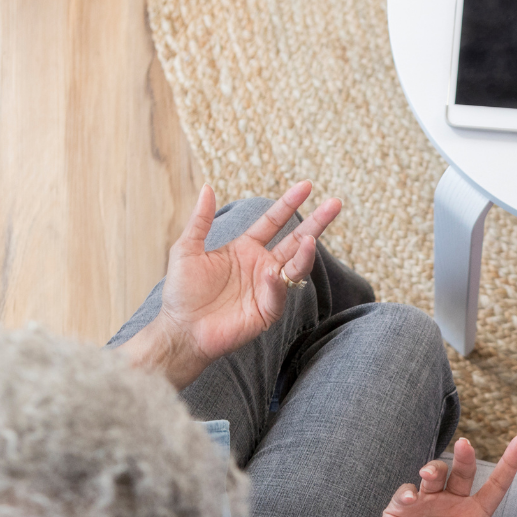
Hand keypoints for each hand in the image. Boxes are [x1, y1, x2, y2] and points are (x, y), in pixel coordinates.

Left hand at [122, 182, 342, 387]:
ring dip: (305, 254)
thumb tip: (208, 187)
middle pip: (296, 241)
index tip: (307, 186)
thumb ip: (200, 220)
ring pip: (295, 267)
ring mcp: (267, 288)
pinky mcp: (267, 312)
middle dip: (317, 223)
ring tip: (310, 240)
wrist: (180, 329)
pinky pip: (278, 294)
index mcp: (245, 249)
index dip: (289, 203)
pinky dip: (278, 284)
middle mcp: (261, 266)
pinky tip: (273, 274)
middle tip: (335, 204)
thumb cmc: (181, 292)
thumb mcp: (187, 249)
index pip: (274, 221)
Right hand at [366, 434, 516, 516]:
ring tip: (430, 476)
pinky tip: (411, 500)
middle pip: (464, 471)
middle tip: (465, 445)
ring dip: (434, 469)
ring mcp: (427, 504)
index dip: (509, 462)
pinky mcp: (402, 509)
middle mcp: (452, 505)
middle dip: (466, 456)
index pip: (496, 485)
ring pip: (435, 474)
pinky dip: (409, 491)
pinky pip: (407, 490)